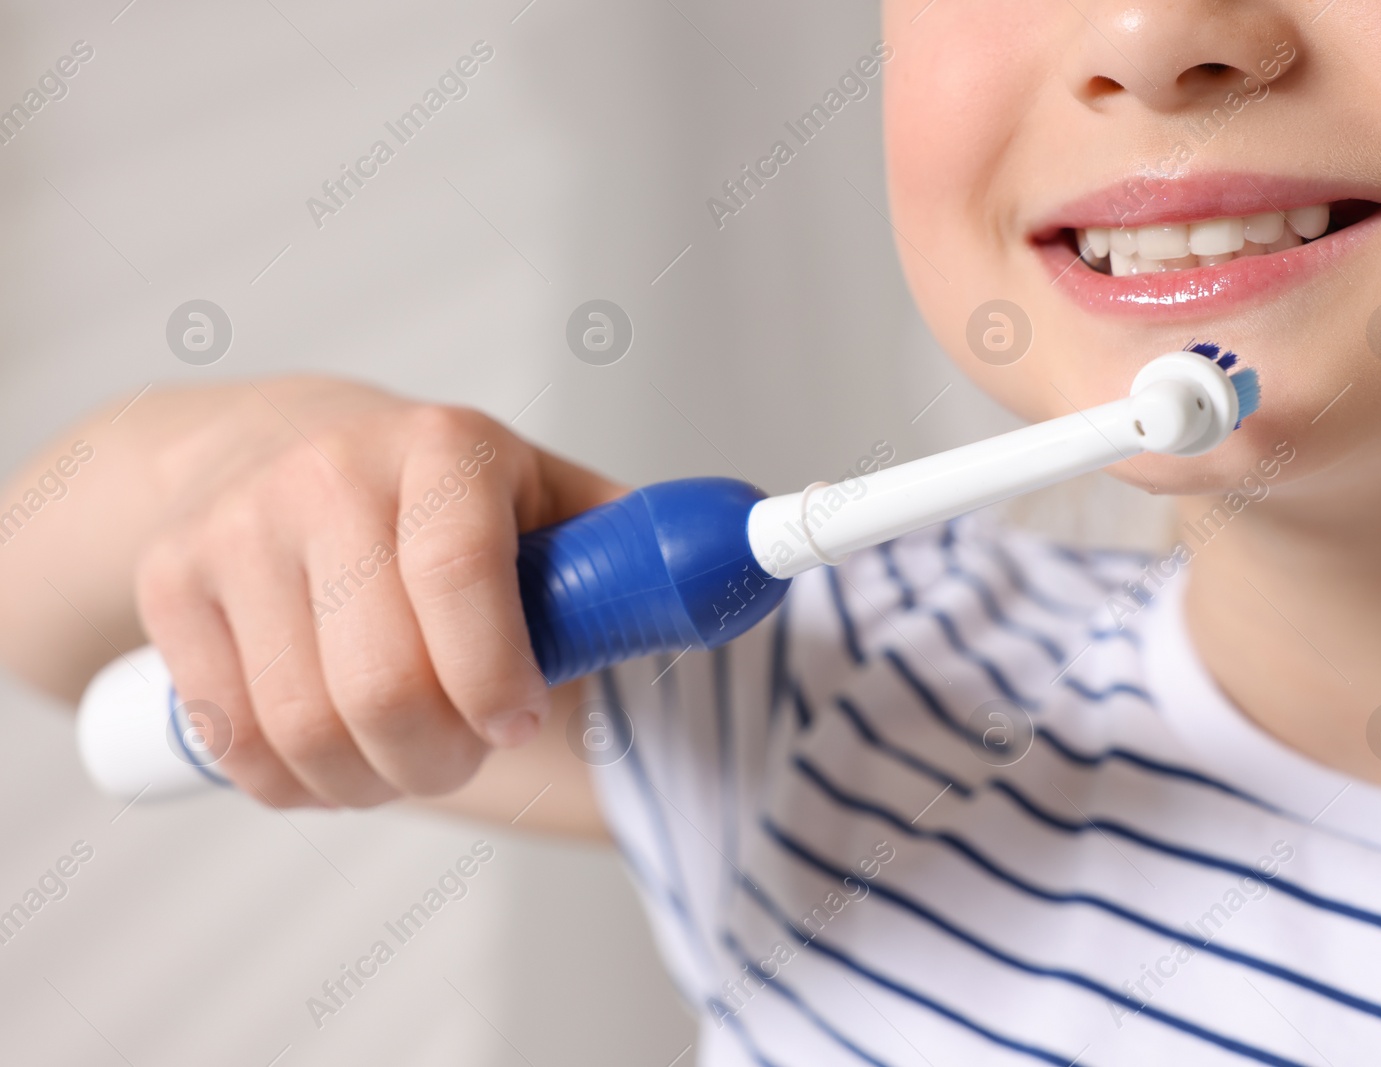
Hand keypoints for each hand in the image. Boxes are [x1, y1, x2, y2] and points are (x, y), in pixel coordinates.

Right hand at [133, 378, 625, 808]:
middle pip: (380, 685)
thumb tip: (717, 592)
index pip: (461, 574)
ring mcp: (237, 527)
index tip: (517, 723)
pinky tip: (333, 753)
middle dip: (440, 759)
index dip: (495, 678)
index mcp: (444, 447)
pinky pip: (232, 742)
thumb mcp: (537, 496)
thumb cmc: (436, 495)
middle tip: (466, 753)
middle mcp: (330, 473)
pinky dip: (294, 783)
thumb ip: (619, 556)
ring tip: (404, 756)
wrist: (274, 442)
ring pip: (303, 731)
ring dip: (371, 782)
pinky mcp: (171, 582)